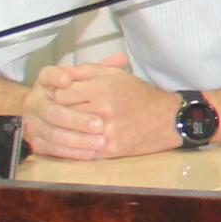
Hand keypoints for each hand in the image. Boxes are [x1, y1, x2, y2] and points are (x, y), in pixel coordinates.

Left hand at [23, 52, 183, 161]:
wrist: (166, 119)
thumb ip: (86, 71)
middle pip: (64, 112)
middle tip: (54, 112)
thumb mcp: (116, 75)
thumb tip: (60, 72)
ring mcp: (107, 131)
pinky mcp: (111, 149)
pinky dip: (74, 147)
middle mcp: (104, 109)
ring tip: (61, 126)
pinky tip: (72, 141)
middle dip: (57, 112)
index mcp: (103, 89)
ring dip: (62, 131)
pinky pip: (83, 150)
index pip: (62, 92)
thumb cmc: (139, 94)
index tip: (57, 95)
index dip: (56, 93)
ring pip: (70, 133)